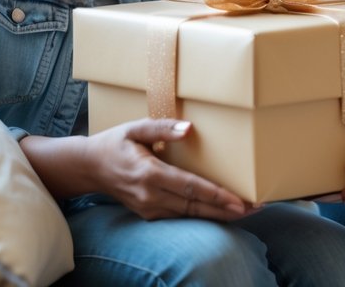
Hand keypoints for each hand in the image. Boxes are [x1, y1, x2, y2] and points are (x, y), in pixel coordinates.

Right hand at [85, 118, 249, 220]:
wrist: (89, 167)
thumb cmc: (115, 143)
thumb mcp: (135, 128)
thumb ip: (162, 128)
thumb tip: (189, 129)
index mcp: (149, 173)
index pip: (190, 188)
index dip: (216, 195)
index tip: (239, 200)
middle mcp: (150, 196)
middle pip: (195, 207)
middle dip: (226, 209)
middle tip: (255, 208)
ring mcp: (148, 208)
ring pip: (190, 215)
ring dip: (218, 214)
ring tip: (246, 211)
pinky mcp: (148, 213)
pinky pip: (180, 216)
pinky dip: (202, 214)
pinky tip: (221, 211)